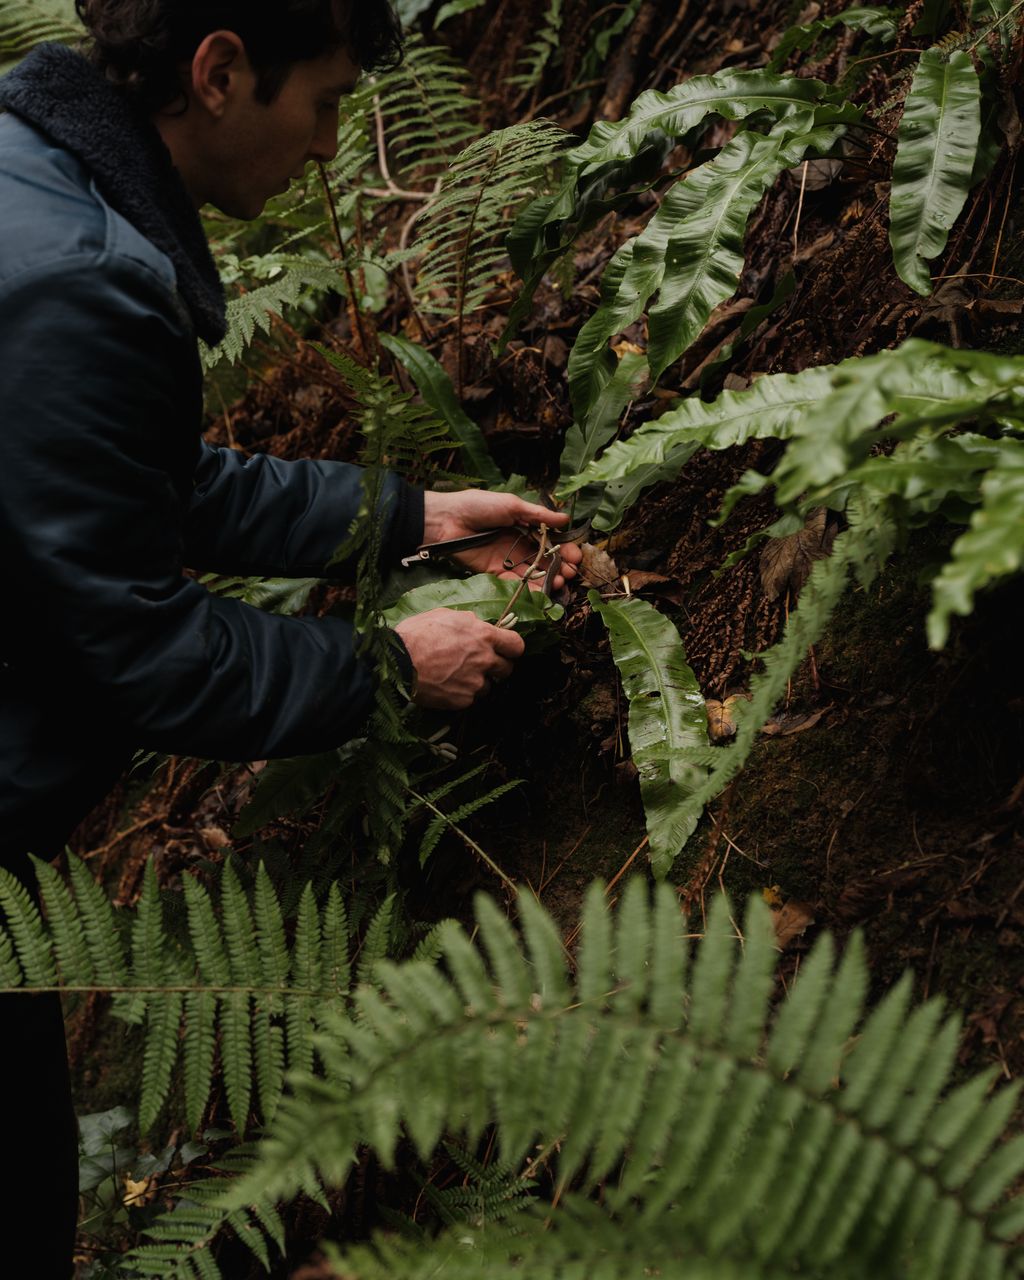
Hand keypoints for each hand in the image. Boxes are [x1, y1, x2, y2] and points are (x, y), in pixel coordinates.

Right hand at [394, 608, 525, 708]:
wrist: (397, 663)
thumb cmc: (415, 635)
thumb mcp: (444, 615)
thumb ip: (467, 621)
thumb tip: (476, 624)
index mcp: (483, 635)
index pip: (516, 645)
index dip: (511, 649)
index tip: (505, 651)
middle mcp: (484, 660)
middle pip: (507, 669)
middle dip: (497, 668)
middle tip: (480, 665)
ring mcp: (475, 682)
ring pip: (488, 686)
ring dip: (478, 682)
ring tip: (456, 676)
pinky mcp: (464, 700)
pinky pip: (470, 699)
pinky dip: (462, 694)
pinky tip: (446, 686)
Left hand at [422, 490, 581, 589]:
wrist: (446, 520)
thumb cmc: (478, 506)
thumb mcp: (512, 505)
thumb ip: (538, 515)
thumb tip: (565, 518)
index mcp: (524, 526)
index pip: (550, 541)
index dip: (564, 549)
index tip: (576, 557)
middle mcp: (517, 545)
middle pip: (544, 560)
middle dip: (560, 567)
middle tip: (571, 573)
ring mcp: (506, 560)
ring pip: (532, 574)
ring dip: (548, 579)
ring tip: (561, 582)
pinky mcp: (493, 573)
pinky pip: (514, 583)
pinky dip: (529, 588)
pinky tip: (543, 590)